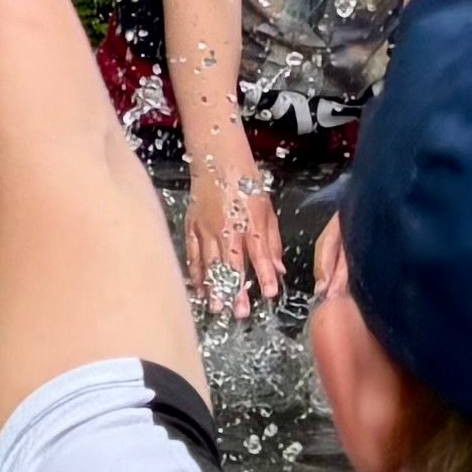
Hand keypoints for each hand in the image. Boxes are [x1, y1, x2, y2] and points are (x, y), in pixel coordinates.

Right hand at [185, 151, 282, 314]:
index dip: (265, 274)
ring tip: (217, 307)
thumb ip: (272, 241)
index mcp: (249, 221)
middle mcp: (226, 226)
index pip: (258, 253)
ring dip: (214, 287)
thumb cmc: (246, 181)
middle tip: (239, 313)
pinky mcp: (191, 226)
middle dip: (236, 290)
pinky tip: (199, 288)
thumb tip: (279, 268)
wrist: (217, 158)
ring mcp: (205, 228)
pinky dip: (196, 272)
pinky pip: (192, 254)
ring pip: (210, 262)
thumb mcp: (267, 209)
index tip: (270, 293)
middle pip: (231, 264)